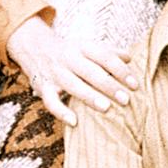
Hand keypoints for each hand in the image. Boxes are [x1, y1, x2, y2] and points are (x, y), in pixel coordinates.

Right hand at [6, 14, 137, 125]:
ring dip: (89, 96)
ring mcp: (55, 73)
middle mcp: (68, 58)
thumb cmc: (68, 51)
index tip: (134, 85)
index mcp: (82, 47)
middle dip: (109, 85)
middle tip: (126, 99)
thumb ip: (108, 52)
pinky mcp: (43, 87)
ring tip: (106, 108)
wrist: (33, 46)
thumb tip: (129, 58)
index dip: (121, 70)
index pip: (104, 57)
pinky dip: (61, 112)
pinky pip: (50, 101)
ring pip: (72, 85)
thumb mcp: (86, 46)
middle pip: (91, 71)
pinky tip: (74, 122)